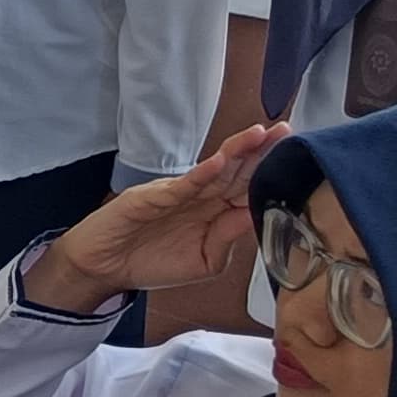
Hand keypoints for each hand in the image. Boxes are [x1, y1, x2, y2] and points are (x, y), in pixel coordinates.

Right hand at [24, 121, 285, 311]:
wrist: (102, 267)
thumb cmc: (150, 262)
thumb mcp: (204, 261)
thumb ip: (229, 238)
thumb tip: (258, 216)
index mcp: (215, 212)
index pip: (248, 189)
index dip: (269, 172)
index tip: (294, 155)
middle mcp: (200, 198)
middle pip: (236, 172)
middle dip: (261, 152)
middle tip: (286, 129)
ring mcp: (177, 194)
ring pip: (214, 171)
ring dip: (237, 153)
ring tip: (260, 134)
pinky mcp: (152, 197)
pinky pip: (182, 186)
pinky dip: (200, 175)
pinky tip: (219, 163)